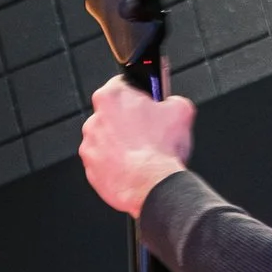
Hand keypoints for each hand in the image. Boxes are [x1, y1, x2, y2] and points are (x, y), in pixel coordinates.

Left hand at [78, 72, 196, 216]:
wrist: (153, 186)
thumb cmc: (162, 150)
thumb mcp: (181, 111)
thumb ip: (172, 100)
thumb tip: (171, 103)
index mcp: (112, 96)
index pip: (122, 85)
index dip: (138, 96)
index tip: (146, 105)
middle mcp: (94, 119)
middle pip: (113, 115)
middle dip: (128, 122)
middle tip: (148, 134)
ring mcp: (90, 145)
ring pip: (107, 140)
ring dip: (121, 145)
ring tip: (142, 155)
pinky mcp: (90, 169)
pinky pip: (104, 163)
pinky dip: (116, 165)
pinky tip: (134, 168)